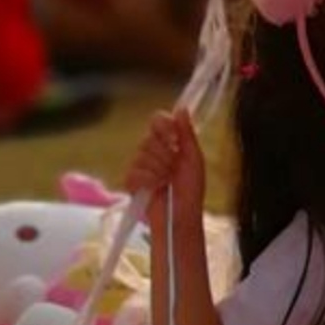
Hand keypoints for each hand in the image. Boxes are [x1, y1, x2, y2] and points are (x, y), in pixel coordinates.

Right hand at [125, 108, 205, 231]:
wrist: (182, 216)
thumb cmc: (191, 190)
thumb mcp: (194, 159)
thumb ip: (186, 133)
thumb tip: (181, 108)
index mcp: (168, 142)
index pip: (157, 120)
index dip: (163, 126)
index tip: (173, 138)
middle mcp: (152, 150)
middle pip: (148, 138)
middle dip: (165, 156)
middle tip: (174, 169)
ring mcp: (139, 166)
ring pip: (141, 155)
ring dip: (159, 170)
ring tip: (167, 181)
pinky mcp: (131, 182)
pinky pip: (133, 172)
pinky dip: (148, 180)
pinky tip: (156, 188)